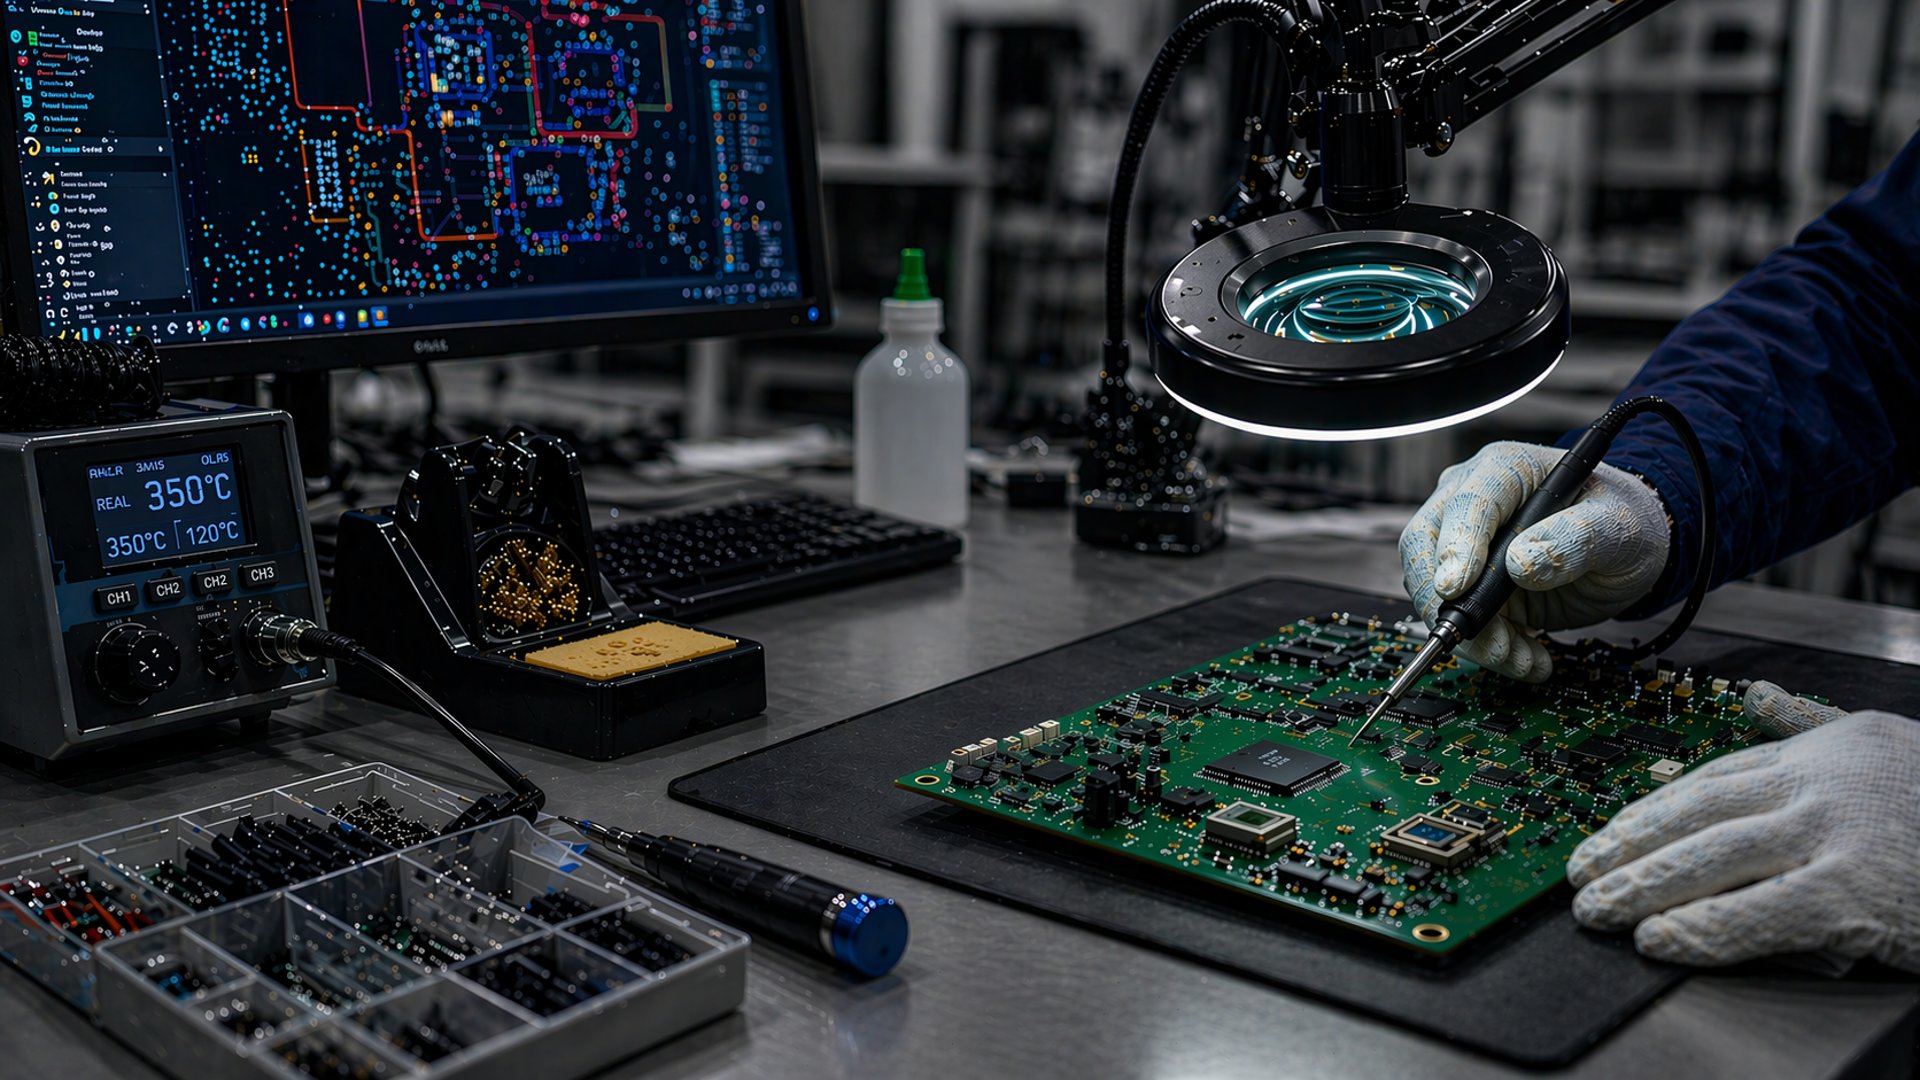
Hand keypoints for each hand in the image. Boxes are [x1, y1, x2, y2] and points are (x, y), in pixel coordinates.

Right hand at [1398, 441, 1669, 680]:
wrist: (1621, 552)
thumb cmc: (1619, 522)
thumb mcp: (1616, 526)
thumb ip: (1575, 538)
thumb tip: (1521, 563)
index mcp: (1505, 470)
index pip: (1466, 504)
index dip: (1456, 545)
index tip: (1455, 587)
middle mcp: (1471, 502)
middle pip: (1426, 545)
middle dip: (1447, 602)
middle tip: (1487, 641)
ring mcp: (1464, 545)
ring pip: (1434, 591)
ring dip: (1474, 636)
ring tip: (1525, 659)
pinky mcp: (1469, 586)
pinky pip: (1458, 621)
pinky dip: (1487, 648)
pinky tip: (1527, 657)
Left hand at [1567, 684, 1919, 972]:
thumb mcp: (1882, 743)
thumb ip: (1812, 727)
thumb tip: (1758, 698)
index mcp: (1821, 753)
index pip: (1709, 779)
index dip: (1645, 811)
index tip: (1599, 835)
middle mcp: (1820, 787)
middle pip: (1696, 815)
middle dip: (1628, 848)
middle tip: (1578, 876)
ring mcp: (1836, 838)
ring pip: (1713, 859)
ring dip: (1644, 888)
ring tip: (1597, 910)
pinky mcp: (1856, 895)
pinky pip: (1759, 914)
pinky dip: (1702, 928)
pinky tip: (1659, 940)